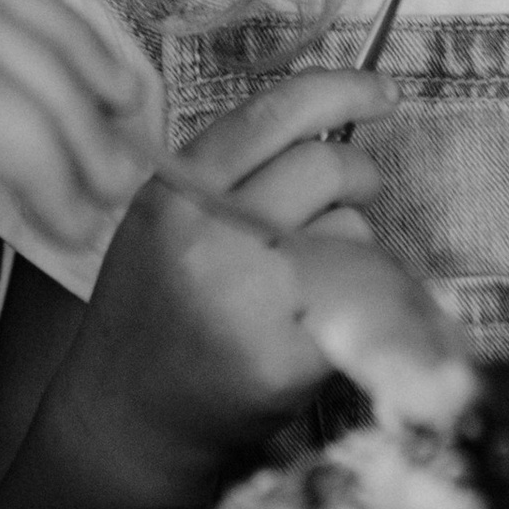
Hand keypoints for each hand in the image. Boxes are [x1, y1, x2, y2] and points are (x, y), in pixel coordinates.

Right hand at [51, 73, 400, 500]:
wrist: (128, 419)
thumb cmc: (154, 312)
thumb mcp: (163, 222)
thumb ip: (228, 175)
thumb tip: (328, 125)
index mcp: (177, 192)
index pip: (273, 113)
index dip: (341, 89)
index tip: (380, 92)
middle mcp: (211, 234)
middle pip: (326, 165)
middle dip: (359, 173)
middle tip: (355, 192)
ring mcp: (252, 296)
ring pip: (354, 231)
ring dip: (356, 245)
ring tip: (315, 276)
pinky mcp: (290, 353)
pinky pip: (364, 298)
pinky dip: (363, 299)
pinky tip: (327, 316)